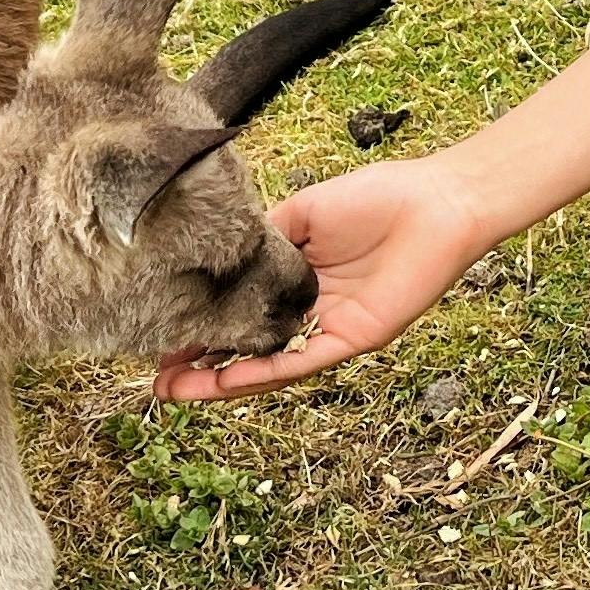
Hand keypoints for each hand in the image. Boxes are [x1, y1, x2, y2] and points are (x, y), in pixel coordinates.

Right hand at [150, 155, 491, 402]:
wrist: (436, 203)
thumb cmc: (378, 197)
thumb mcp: (302, 213)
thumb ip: (260, 241)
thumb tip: (215, 259)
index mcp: (293, 279)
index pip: (236, 310)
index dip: (198, 326)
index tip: (154, 334)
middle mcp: (306, 311)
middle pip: (244, 348)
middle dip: (199, 366)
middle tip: (153, 382)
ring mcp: (328, 329)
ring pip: (266, 365)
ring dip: (219, 382)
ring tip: (174, 392)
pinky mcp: (353, 338)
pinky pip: (302, 363)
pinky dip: (263, 373)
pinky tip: (227, 382)